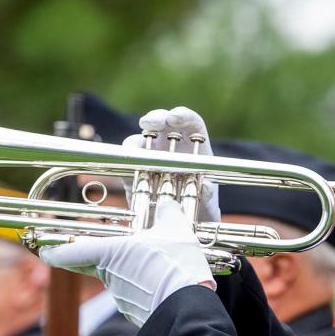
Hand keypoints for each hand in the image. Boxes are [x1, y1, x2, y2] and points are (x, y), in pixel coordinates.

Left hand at [40, 198, 214, 326]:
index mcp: (110, 253)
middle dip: (101, 259)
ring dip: (132, 274)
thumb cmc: (177, 267)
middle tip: (105, 251)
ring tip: (157, 265)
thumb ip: (168, 215)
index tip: (45, 251)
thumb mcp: (176, 232)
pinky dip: (146, 289)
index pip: (71, 252)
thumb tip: (168, 205)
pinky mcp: (136, 314)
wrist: (188, 311)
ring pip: (121, 281)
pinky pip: (137, 297)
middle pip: (96, 266)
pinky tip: (165, 284)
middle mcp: (110, 277)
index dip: (55, 251)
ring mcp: (122, 298)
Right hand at [124, 105, 220, 223]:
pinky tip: (128, 170)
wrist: (186, 220)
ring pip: (140, 139)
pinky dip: (126, 165)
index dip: (183, 116)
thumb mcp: (209, 199)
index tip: (175, 118)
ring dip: (135, 142)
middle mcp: (171, 143)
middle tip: (150, 123)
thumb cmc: (202, 203)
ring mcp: (151, 155)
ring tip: (135, 150)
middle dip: (155, 118)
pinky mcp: (134, 171)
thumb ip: (208, 192)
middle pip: (161, 121)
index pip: (190, 122)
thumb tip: (206, 187)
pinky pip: (126, 163)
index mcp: (194, 143)